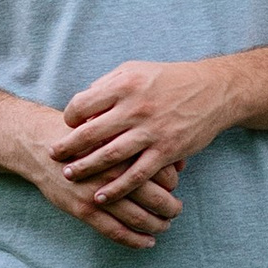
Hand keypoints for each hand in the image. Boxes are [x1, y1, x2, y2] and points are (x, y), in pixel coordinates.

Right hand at [0, 98, 184, 248]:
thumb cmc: (82, 135)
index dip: (174, 183)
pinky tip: (147, 242)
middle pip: (157, 198)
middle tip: (176, 210)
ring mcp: (99, 194)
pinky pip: (116, 231)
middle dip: (171, 208)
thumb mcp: (112, 129)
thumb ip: (141, 142)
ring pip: (139, 218)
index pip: (165, 174)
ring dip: (156, 226)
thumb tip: (175, 159)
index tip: (175, 186)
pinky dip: (135, 240)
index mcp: (126, 151)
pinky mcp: (84, 210)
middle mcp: (116, 173)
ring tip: (164, 226)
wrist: (42, 145)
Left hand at [51, 59, 241, 210]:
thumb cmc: (170, 79)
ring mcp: (151, 132)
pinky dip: (117, 188)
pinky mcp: (166, 151)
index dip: (70, 117)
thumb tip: (83, 103)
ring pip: (109, 156)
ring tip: (70, 176)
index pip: (82, 105)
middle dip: (68, 147)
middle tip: (54, 156)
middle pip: (90, 133)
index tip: (67, 127)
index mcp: (124, 86)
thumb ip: (108, 84)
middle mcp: (135, 109)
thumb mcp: (137, 70)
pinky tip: (102, 197)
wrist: (213, 91)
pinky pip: (136, 175)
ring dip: (86, 169)